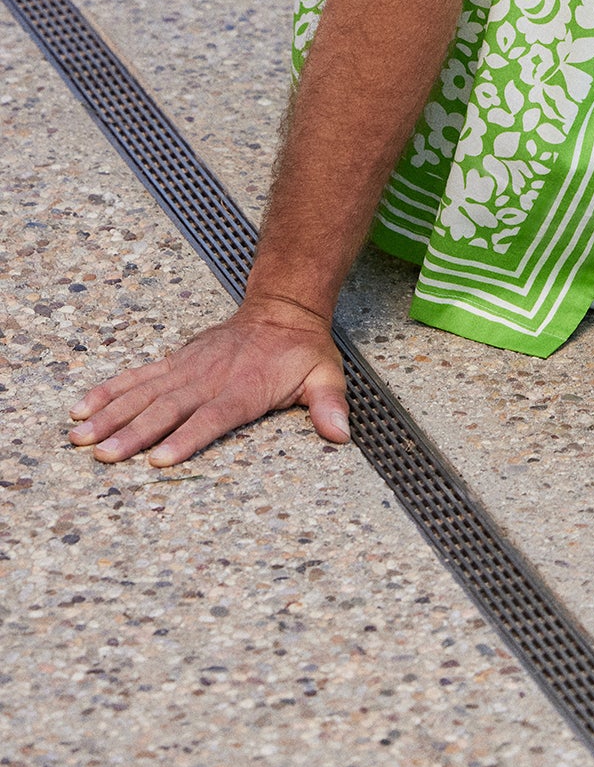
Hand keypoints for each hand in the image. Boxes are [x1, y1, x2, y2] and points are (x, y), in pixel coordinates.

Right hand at [67, 296, 349, 469]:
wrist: (283, 307)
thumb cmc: (301, 350)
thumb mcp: (325, 374)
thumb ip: (329, 404)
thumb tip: (341, 434)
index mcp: (243, 388)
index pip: (212, 417)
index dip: (186, 438)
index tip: (158, 459)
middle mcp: (210, 378)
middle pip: (168, 408)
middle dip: (133, 433)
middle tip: (103, 454)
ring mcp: (188, 368)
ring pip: (144, 393)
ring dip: (111, 415)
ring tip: (79, 436)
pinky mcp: (176, 361)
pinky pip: (138, 376)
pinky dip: (109, 391)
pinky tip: (82, 407)